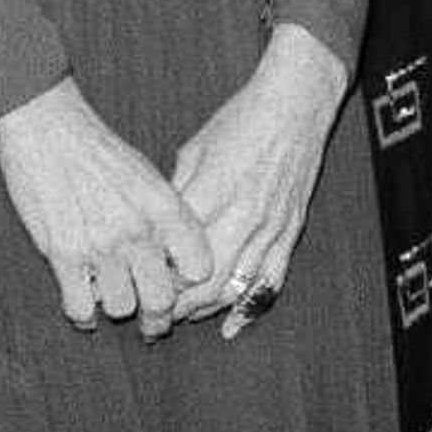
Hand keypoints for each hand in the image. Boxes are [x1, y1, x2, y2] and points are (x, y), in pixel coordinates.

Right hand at [0, 77, 218, 336]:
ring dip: (117, 307)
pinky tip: (85, 305)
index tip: (179, 284)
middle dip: (158, 317)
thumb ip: (166, 217)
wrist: (50, 129)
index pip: (199, 267)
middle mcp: (137, 230)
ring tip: (113, 298)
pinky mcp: (62, 254)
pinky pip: (80, 308)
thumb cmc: (100, 152)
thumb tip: (176, 260)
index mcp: (165, 207)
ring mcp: (100, 245)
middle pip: (161, 300)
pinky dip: (83, 314)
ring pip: (121, 309)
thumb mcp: (148, 176)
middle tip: (152, 320)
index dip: (190, 282)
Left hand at [165, 25, 348, 331]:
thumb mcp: (194, 151)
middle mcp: (242, 218)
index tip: (135, 289)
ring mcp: (270, 229)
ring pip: (232, 289)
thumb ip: (175, 196)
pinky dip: (249, 310)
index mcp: (212, 195)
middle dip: (173, 309)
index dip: (153, 279)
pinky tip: (231, 327)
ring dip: (203, 311)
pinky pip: (270, 281)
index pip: (175, 255)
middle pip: (201, 284)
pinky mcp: (290, 232)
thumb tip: (152, 230)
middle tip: (150, 321)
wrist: (296, 104)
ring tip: (179, 319)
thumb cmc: (240, 120)